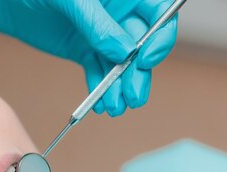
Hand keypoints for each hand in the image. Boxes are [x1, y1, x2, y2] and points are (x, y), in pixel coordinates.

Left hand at [0, 0, 177, 116]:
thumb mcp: (68, 0)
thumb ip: (97, 23)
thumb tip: (125, 50)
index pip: (156, 14)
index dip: (158, 37)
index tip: (145, 59)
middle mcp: (117, 12)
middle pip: (142, 44)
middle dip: (138, 72)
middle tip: (132, 95)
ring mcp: (102, 32)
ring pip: (121, 63)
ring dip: (120, 86)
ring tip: (115, 106)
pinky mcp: (84, 49)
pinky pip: (99, 70)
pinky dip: (101, 88)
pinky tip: (102, 104)